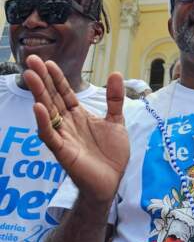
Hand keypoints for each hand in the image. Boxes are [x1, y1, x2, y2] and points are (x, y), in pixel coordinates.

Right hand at [24, 54, 129, 203]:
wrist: (113, 181)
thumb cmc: (112, 154)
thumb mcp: (116, 120)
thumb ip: (114, 99)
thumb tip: (115, 72)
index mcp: (78, 115)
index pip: (64, 93)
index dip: (56, 77)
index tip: (48, 61)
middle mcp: (67, 124)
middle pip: (52, 97)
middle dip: (42, 79)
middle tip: (30, 60)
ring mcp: (63, 137)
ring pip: (48, 112)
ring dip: (39, 94)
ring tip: (30, 76)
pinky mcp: (63, 152)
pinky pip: (50, 136)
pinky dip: (44, 122)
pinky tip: (38, 108)